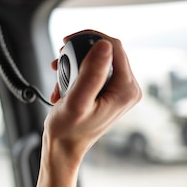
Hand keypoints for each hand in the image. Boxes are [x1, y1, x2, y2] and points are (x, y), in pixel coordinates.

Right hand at [46, 30, 140, 166]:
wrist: (64, 148)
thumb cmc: (68, 130)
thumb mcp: (77, 101)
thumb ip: (92, 73)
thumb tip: (104, 45)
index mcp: (126, 89)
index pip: (113, 47)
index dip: (89, 38)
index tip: (65, 43)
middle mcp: (128, 88)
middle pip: (106, 52)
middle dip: (79, 53)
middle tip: (58, 61)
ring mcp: (120, 91)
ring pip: (98, 60)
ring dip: (74, 64)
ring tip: (58, 78)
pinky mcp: (110, 93)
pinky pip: (95, 71)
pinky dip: (76, 74)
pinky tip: (63, 87)